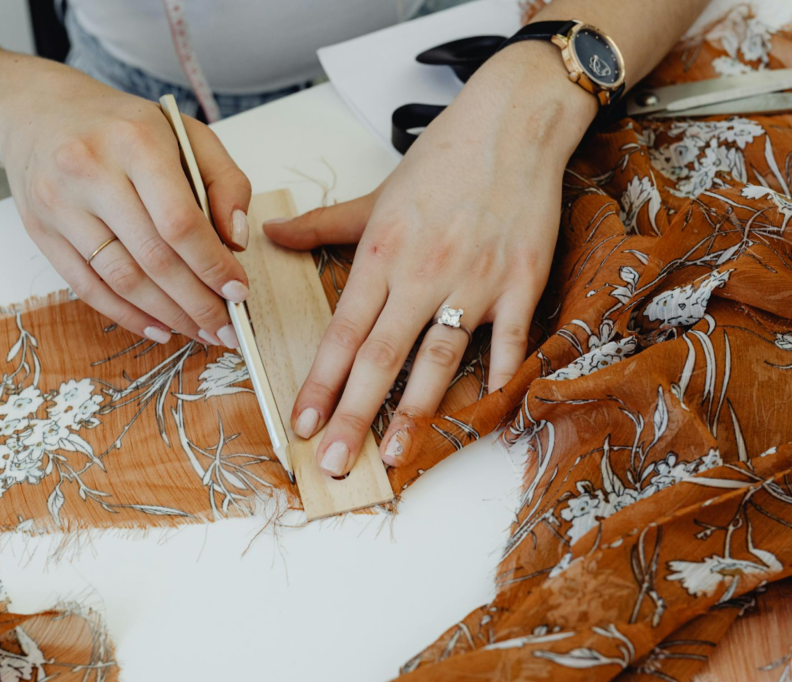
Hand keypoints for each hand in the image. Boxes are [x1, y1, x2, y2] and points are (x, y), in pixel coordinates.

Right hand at [0, 65, 250, 346]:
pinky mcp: (40, 230)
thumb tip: (236, 242)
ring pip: (121, 279)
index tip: (238, 292)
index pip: (180, 221)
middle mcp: (90, 171)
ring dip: (167, 316)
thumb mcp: (187, 133)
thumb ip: (226, 182)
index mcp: (135, 141)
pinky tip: (159, 328)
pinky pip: (87, 287)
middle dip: (197, 302)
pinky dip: (127, 315)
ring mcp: (59, 203)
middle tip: (226, 329)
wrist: (37, 109)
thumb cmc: (124, 126)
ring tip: (200, 331)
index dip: (212, 265)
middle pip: (153, 257)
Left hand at [265, 44, 597, 476]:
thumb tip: (270, 237)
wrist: (513, 122)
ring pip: (439, 355)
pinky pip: (509, 336)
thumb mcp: (377, 192)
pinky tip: (488, 407)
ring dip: (416, 410)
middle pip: (382, 356)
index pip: (343, 331)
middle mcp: (423, 271)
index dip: (319, 382)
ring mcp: (475, 278)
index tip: (301, 424)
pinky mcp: (522, 279)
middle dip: (354, 414)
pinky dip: (501, 371)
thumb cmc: (444, 157)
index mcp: (382, 252)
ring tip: (396, 454)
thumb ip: (324, 225)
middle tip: (334, 463)